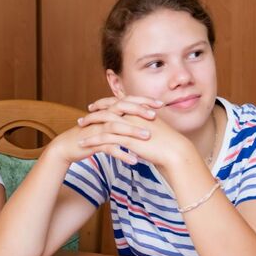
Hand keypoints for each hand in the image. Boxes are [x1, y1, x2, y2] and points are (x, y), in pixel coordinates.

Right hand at [46, 96, 160, 165]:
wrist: (68, 146)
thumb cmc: (90, 136)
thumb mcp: (106, 125)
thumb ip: (121, 118)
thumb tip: (140, 118)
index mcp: (108, 111)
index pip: (127, 100)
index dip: (143, 100)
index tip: (160, 104)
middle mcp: (102, 117)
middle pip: (122, 108)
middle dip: (138, 111)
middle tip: (154, 115)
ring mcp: (97, 129)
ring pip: (116, 127)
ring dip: (132, 131)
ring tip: (148, 137)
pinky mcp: (92, 142)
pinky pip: (108, 147)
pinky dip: (122, 154)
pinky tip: (134, 160)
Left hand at [76, 95, 190, 166]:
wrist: (177, 153)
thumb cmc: (169, 144)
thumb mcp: (156, 129)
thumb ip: (145, 126)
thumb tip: (138, 128)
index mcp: (140, 111)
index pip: (119, 103)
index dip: (105, 103)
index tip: (95, 106)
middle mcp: (134, 115)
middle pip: (108, 109)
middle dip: (93, 112)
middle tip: (82, 118)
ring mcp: (130, 126)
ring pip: (104, 122)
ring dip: (89, 125)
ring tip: (78, 129)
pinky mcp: (127, 139)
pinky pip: (105, 138)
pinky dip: (92, 140)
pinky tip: (83, 144)